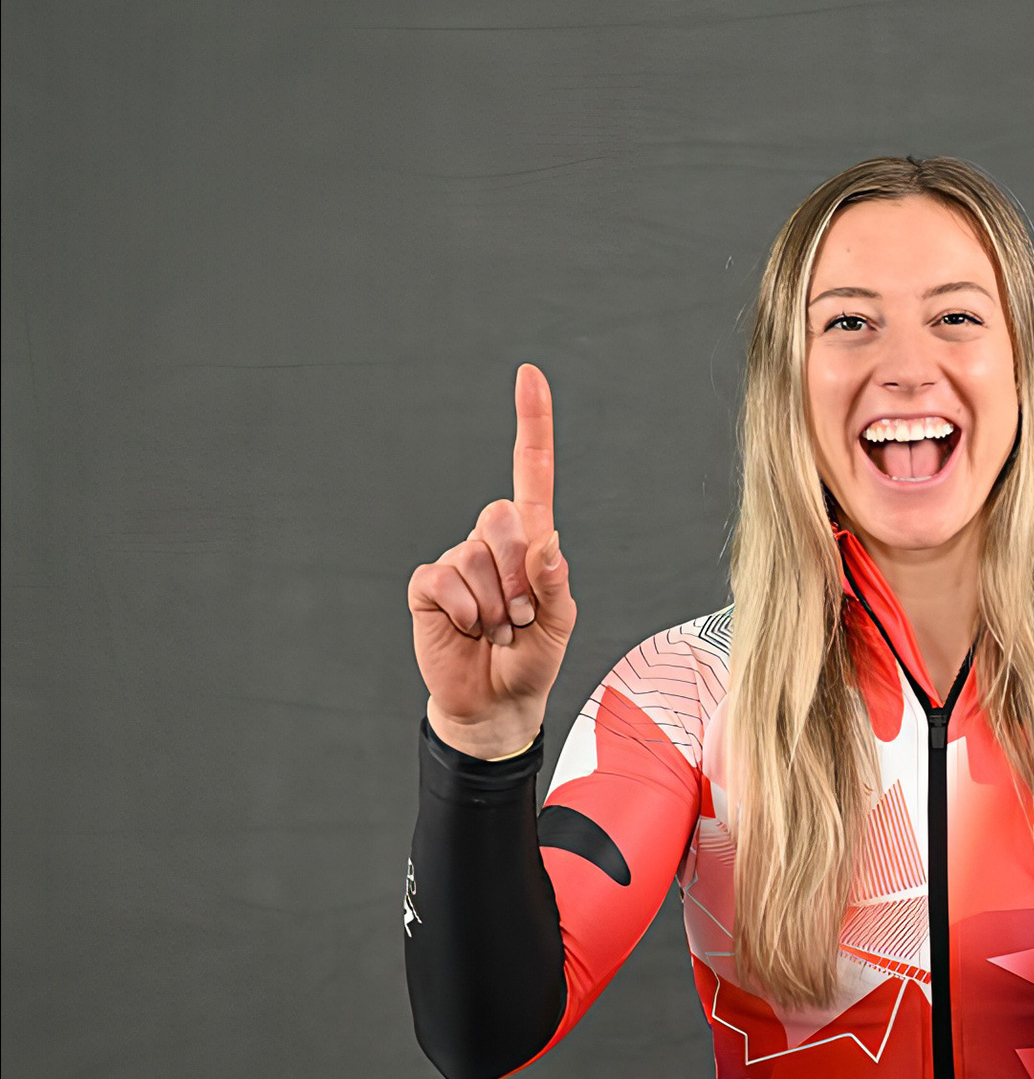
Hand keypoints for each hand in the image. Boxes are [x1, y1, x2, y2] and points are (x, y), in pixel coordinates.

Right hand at [406, 363, 577, 758]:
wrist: (494, 702)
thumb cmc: (532, 658)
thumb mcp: (560, 625)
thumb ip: (556, 585)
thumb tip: (547, 544)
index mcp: (531, 541)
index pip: (531, 472)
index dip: (531, 425)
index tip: (530, 376)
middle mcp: (492, 541)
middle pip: (502, 518)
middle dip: (518, 576)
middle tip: (519, 616)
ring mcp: (457, 560)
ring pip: (475, 558)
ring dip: (494, 606)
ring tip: (496, 629)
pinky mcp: (428, 584)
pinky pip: (443, 581)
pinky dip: (463, 613)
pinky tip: (466, 629)